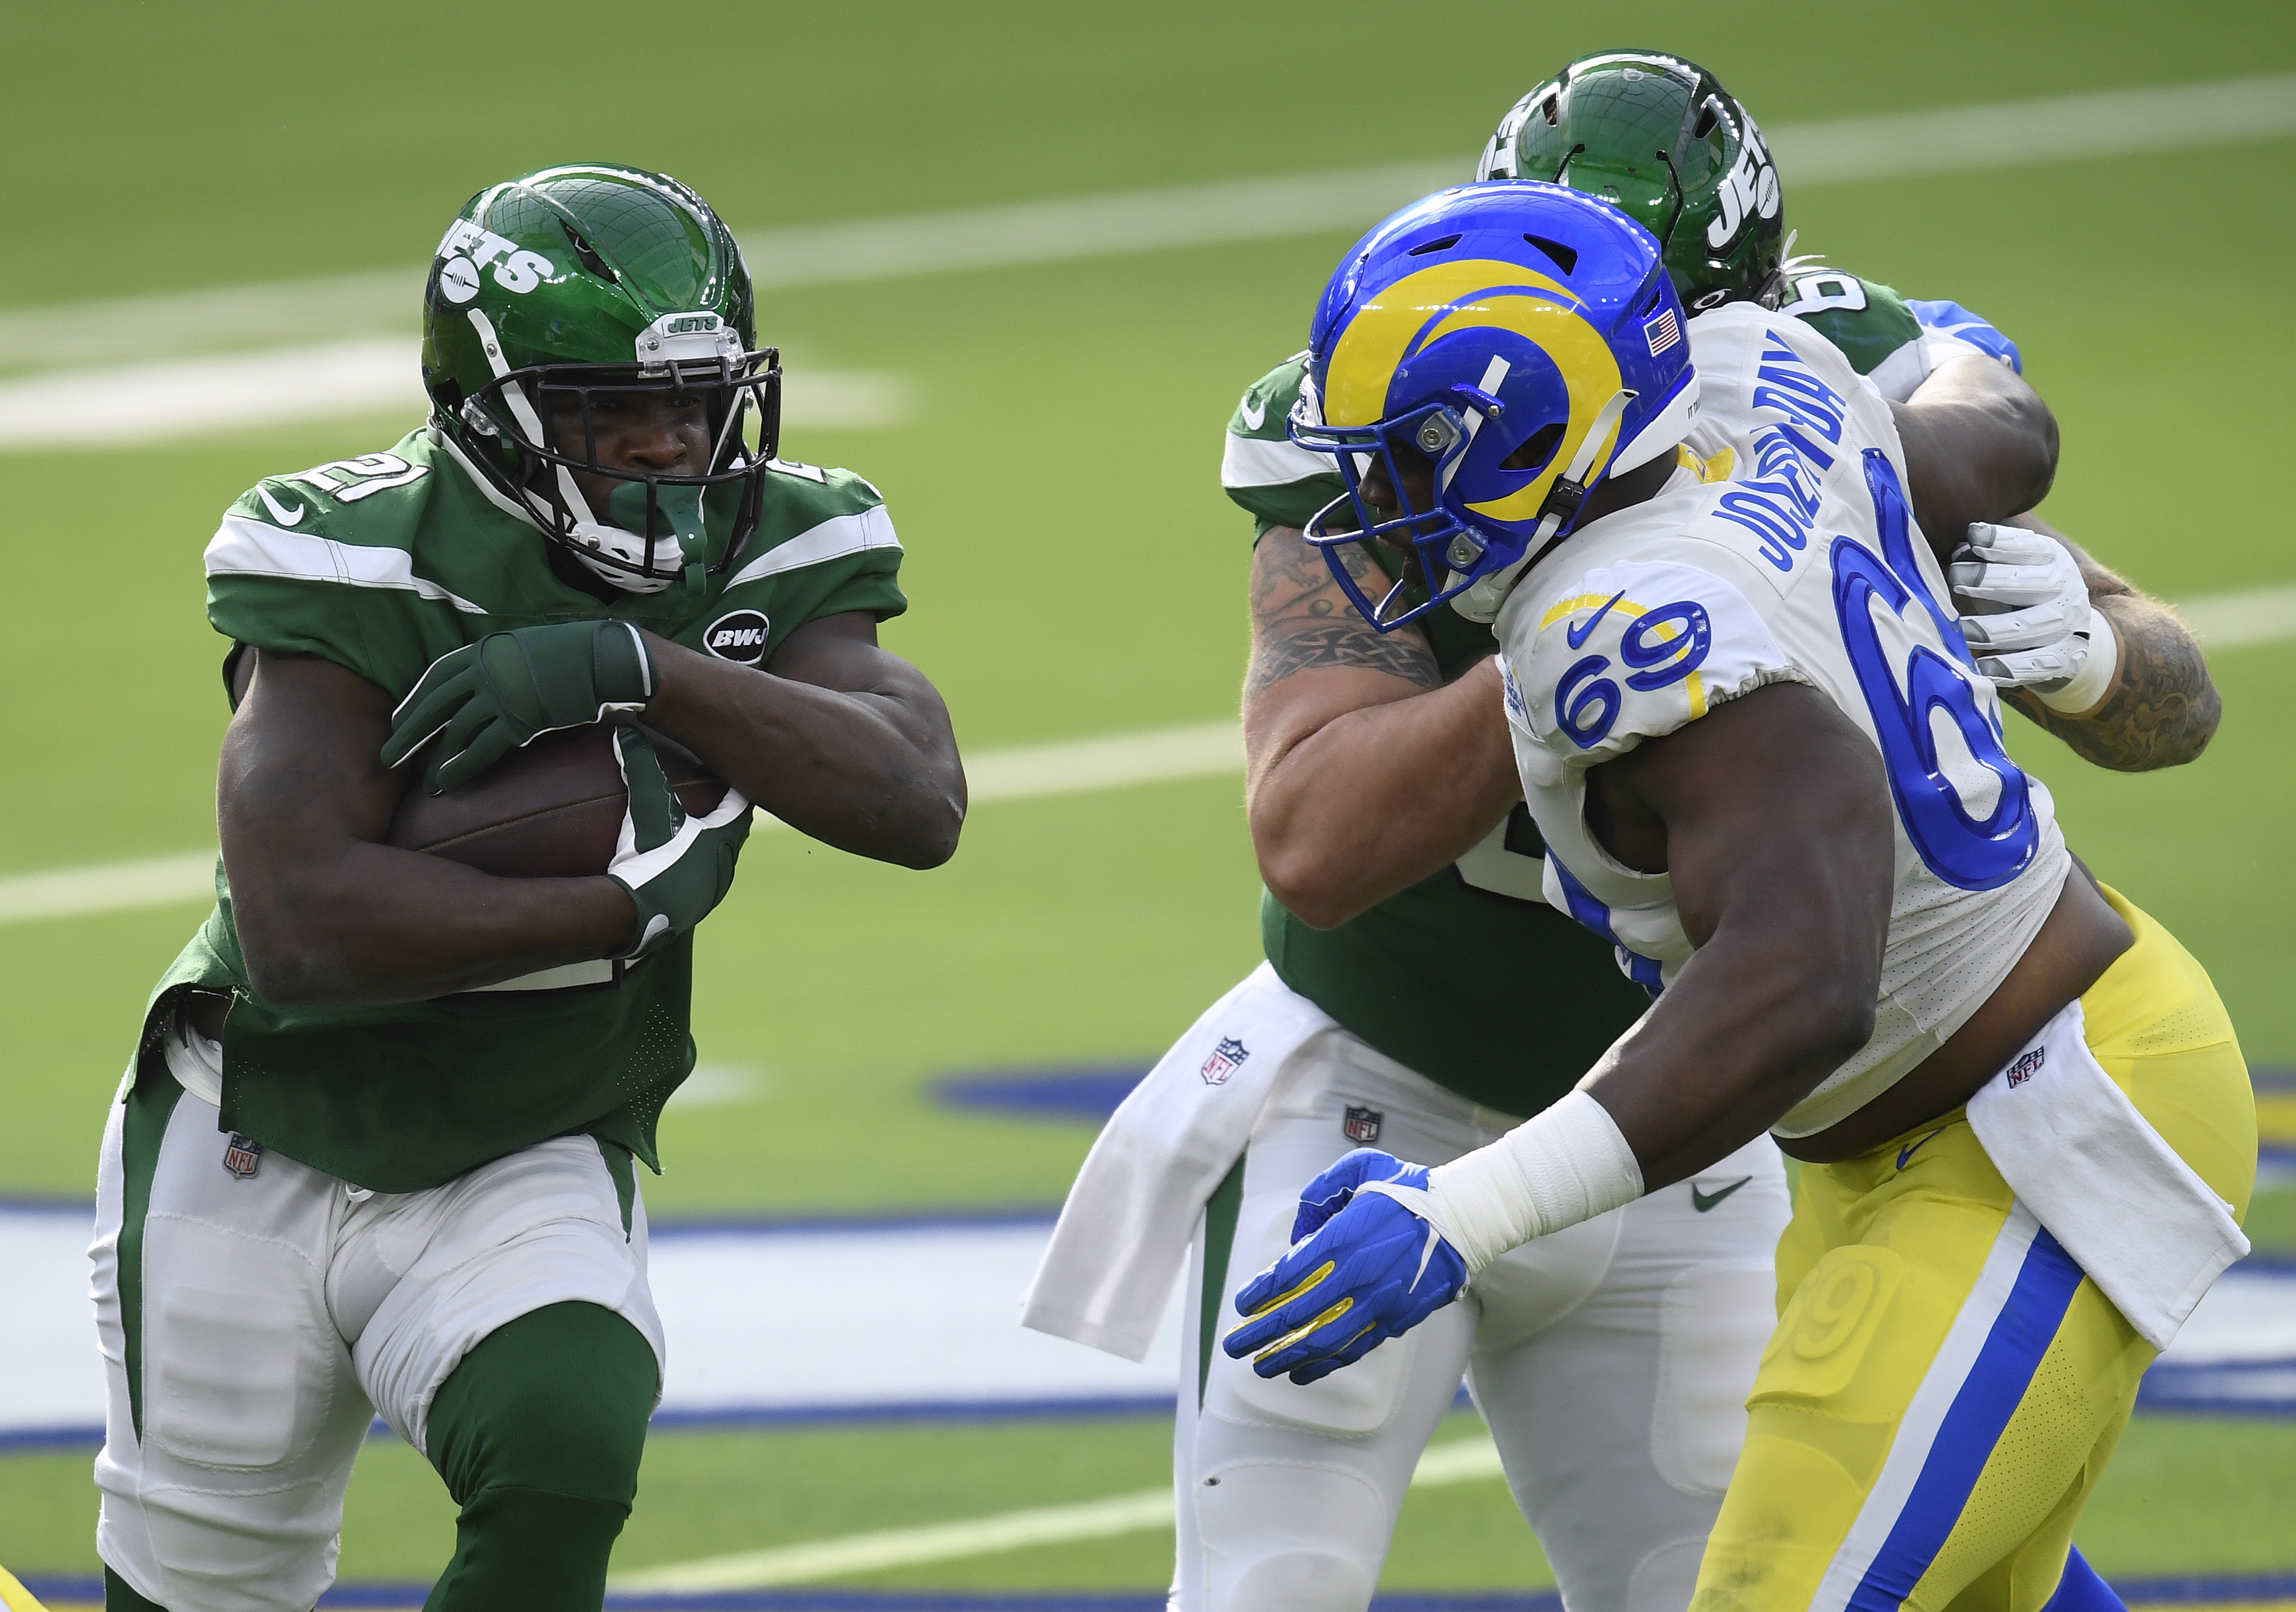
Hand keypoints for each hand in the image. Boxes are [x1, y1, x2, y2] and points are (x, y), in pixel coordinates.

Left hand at [382, 621, 656, 792]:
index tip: (397, 721)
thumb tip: (485, 679)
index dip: (414, 702)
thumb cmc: (573, 652)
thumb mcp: (524, 646)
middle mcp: (484, 673)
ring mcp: (500, 697)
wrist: (606, 659)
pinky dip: (462, 767)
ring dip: (436, 758)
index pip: (435, 678)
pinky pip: (483, 748)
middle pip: (435, 707)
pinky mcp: (519, 721)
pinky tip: (448, 782)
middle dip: (409, 733)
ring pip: (456, 731)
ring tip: (423, 781)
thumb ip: (498, 661)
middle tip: (389, 756)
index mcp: (483, 652)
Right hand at [606, 724, 751, 958]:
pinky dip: (691, 870)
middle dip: (726, 818)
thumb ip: (638, 766)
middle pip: (732, 835)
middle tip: (718, 799)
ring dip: (709, 847)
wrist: (633, 916)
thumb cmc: (648, 858)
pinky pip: (696, 884)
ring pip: (717, 862)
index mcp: (722, 841)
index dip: (738, 790)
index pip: (740, 808)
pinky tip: (672, 867)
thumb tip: (626, 728)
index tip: (738, 775)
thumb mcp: (644, 807)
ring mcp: (708, 894)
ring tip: (697, 832)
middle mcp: (723, 868)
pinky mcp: (689, 912)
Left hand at [1222, 1149, 1466, 1384]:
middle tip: (1233, 1347)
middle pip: (1298, 1315)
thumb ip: (1321, 1191)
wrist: (1462, 1218)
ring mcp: (1377, 1302)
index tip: (1241, 1305)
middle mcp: (1356, 1276)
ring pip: (1324, 1340)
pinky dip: (1326, 1364)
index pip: (1289, 1274)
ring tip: (1262, 1368)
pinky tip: (1304, 1371)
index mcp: (1343, 1238)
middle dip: (1261, 1335)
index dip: (1260, 1294)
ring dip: (1288, 1357)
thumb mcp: (1360, 1169)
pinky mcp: (1396, 1319)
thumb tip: (1301, 1230)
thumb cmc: (1408, 1189)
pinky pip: (1353, 1347)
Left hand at [1950, 522, 2091, 689]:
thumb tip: (1959, 551)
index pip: (2029, 547)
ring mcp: (2069, 623)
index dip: (2002, 542)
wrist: (2069, 632)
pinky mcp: (2065, 657)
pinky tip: (1984, 668)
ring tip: (1963, 631)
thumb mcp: (2012, 568)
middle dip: (1993, 580)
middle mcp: (2065, 587)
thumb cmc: (2023, 592)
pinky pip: (2038, 664)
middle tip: (1956, 578)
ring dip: (1995, 628)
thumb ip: (1987, 559)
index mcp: (2052, 558)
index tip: (1973, 537)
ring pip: (2033, 625)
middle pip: (2032, 583)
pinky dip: (2010, 667)